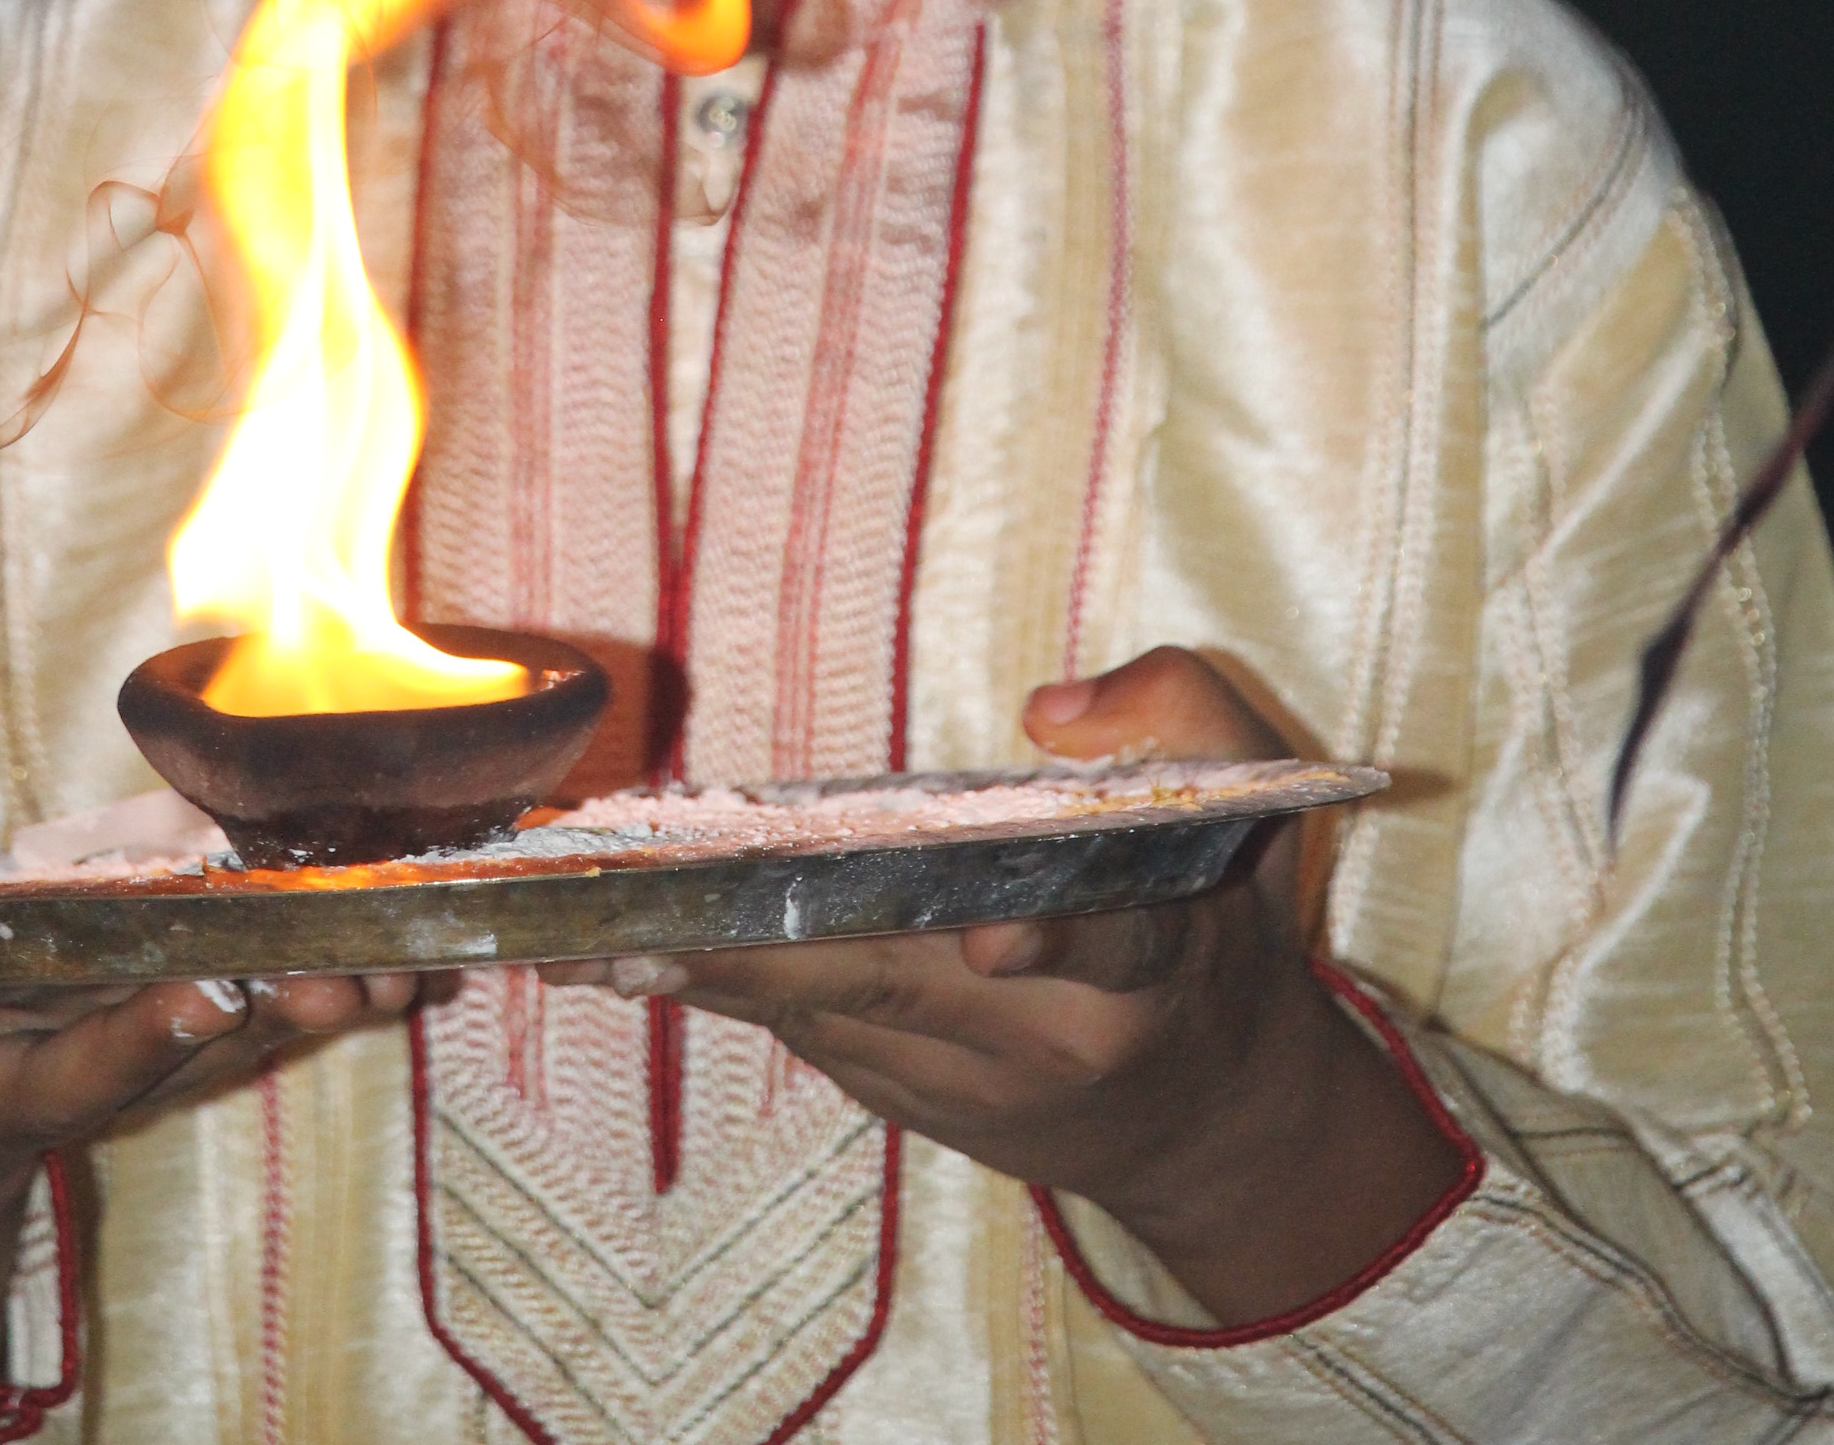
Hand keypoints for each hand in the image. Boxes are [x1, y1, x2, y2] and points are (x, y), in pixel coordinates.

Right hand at [0, 775, 428, 1438]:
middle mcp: (21, 1079)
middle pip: (114, 1065)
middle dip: (185, 1032)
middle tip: (254, 986)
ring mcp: (105, 1059)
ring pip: (216, 1043)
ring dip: (297, 1009)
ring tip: (372, 965)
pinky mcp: (173, 1030)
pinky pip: (268, 1013)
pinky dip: (337, 985)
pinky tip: (413, 949)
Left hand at [541, 652, 1460, 1326]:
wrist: (1211, 1123)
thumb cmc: (1219, 923)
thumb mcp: (1251, 798)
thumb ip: (1183, 710)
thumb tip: (1048, 710)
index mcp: (1153, 961)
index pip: (1108, 942)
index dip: (1050, 937)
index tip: (991, 941)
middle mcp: (1048, 1039)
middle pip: (899, 989)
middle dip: (766, 957)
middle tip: (643, 924)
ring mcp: (969, 1087)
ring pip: (825, 1017)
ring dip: (704, 973)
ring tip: (583, 930)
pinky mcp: (909, 1103)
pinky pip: (807, 1033)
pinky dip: (723, 985)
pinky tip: (625, 948)